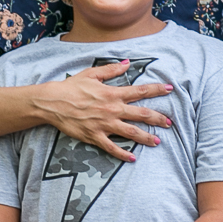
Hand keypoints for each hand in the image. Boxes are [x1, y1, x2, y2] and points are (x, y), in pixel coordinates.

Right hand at [36, 61, 173, 163]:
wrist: (52, 103)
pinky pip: (112, 147)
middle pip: (141, 114)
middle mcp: (112, 109)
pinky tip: (132, 158)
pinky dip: (122, 154)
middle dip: (158, 118)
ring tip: (157, 142)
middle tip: (170, 123)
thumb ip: (111, 70)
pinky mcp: (94, 136)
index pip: (140, 91)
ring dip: (146, 137)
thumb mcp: (91, 74)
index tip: (170, 89)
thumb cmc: (71, 87)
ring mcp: (104, 124)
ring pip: (131, 133)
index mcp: (112, 93)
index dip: (157, 90)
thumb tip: (127, 63)